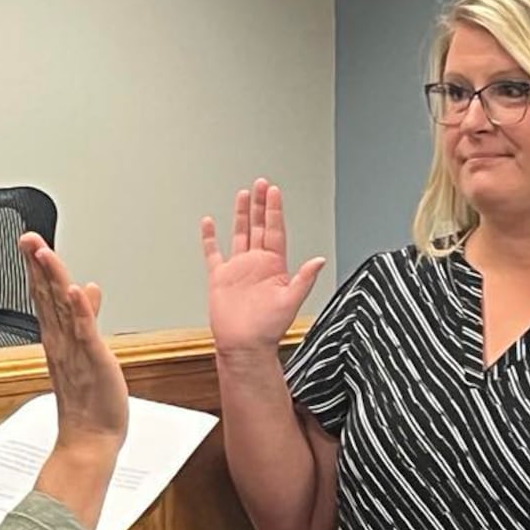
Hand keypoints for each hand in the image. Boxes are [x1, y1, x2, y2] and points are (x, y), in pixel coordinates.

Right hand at [19, 233, 127, 454]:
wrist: (90, 440)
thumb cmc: (90, 402)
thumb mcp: (88, 349)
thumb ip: (85, 316)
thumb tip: (86, 289)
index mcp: (59, 339)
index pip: (45, 295)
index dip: (37, 267)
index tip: (30, 243)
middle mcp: (62, 342)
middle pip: (46, 295)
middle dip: (37, 264)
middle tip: (27, 238)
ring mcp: (75, 350)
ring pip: (61, 307)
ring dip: (52, 279)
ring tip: (43, 252)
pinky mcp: (93, 360)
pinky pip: (84, 332)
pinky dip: (78, 310)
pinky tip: (72, 289)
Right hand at [201, 178, 325, 354]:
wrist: (244, 346)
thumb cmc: (268, 329)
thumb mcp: (291, 302)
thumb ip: (304, 279)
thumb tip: (319, 260)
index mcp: (274, 266)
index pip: (275, 230)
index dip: (274, 211)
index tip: (274, 192)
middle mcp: (257, 264)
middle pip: (259, 226)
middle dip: (261, 205)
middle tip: (262, 184)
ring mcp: (238, 269)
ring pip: (240, 234)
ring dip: (242, 215)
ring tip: (244, 195)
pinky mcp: (220, 278)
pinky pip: (213, 253)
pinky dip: (210, 238)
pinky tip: (209, 223)